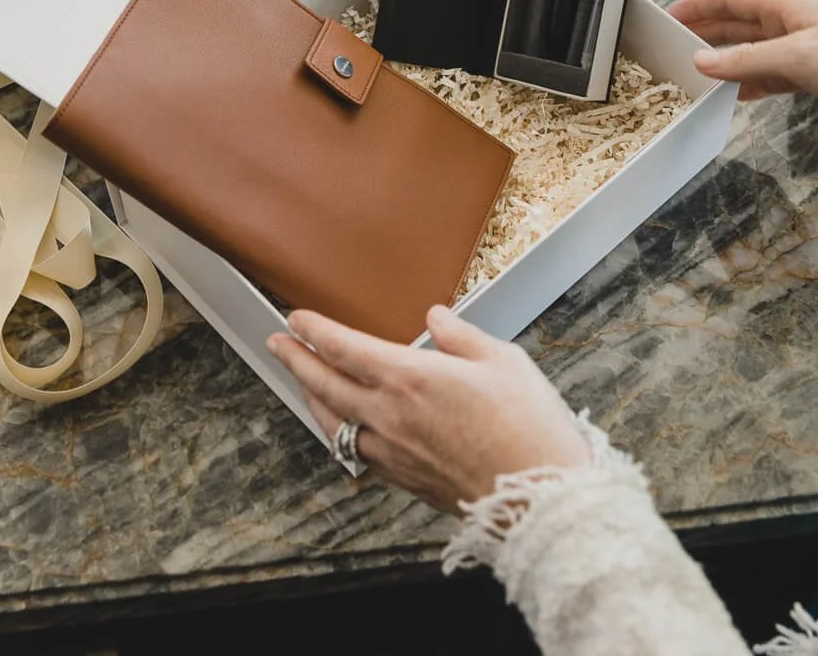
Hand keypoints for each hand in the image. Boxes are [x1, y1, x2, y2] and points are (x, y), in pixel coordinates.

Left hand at [266, 306, 589, 513]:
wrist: (541, 499)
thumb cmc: (529, 427)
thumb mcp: (502, 360)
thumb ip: (460, 336)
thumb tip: (435, 318)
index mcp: (409, 378)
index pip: (344, 348)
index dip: (314, 331)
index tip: (295, 318)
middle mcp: (390, 416)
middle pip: (324, 384)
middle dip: (295, 360)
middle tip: (276, 343)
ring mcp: (393, 452)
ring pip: (332, 422)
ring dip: (310, 397)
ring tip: (301, 381)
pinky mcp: (405, 480)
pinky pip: (355, 452)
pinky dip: (339, 432)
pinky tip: (343, 428)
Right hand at [670, 0, 817, 101]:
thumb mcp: (796, 56)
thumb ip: (747, 59)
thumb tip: (703, 60)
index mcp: (787, 8)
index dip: (700, 5)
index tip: (673, 14)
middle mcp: (791, 27)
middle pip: (738, 25)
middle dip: (706, 32)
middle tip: (677, 42)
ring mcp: (799, 53)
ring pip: (750, 54)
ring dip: (724, 62)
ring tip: (697, 71)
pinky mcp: (807, 78)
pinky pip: (766, 78)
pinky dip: (745, 85)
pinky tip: (731, 93)